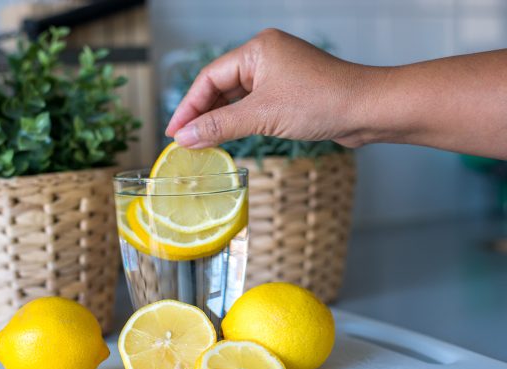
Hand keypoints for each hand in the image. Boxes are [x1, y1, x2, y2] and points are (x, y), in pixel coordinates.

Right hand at [165, 28, 369, 148]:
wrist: (368, 110)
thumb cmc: (323, 101)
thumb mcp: (262, 115)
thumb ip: (219, 126)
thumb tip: (185, 137)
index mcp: (257, 50)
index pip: (210, 77)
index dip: (189, 106)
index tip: (174, 132)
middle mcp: (266, 58)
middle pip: (221, 87)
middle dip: (202, 115)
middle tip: (184, 141)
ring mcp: (279, 75)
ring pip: (238, 99)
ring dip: (220, 121)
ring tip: (201, 144)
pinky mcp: (289, 93)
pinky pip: (255, 107)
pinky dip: (240, 123)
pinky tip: (228, 139)